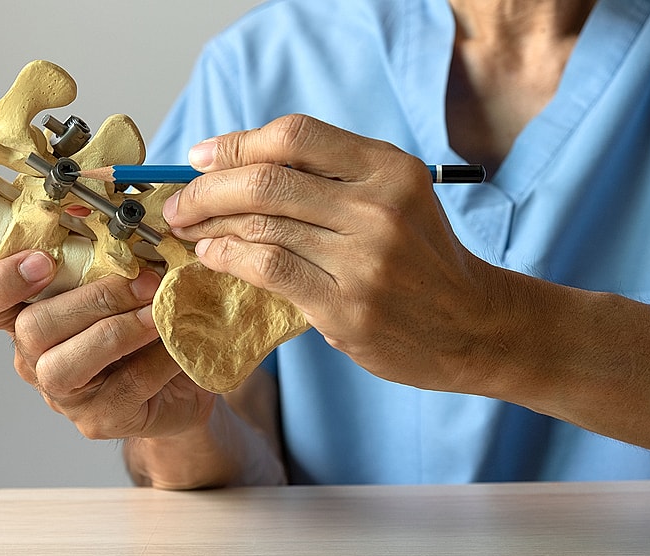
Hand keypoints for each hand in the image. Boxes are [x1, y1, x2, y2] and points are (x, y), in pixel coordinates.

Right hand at [0, 249, 215, 438]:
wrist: (185, 374)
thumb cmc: (145, 315)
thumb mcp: (125, 272)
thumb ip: (110, 243)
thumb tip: (118, 197)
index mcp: (26, 310)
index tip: (42, 260)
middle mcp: (31, 353)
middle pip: (30, 329)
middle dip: (90, 300)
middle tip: (143, 280)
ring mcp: (61, 391)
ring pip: (63, 364)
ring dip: (117, 331)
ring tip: (158, 312)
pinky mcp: (98, 418)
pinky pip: (122, 387)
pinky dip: (154, 359)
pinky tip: (176, 341)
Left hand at [163, 114, 505, 392]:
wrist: (471, 325)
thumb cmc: (421, 259)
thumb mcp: (393, 197)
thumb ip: (329, 179)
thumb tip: (238, 167)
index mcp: (389, 168)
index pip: (295, 136)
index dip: (236, 144)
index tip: (201, 157)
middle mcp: (379, 206)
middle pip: (267, 180)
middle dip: (206, 188)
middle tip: (178, 202)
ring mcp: (364, 258)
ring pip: (261, 225)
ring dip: (209, 225)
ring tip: (189, 230)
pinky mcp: (347, 306)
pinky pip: (268, 269)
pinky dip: (228, 258)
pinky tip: (212, 256)